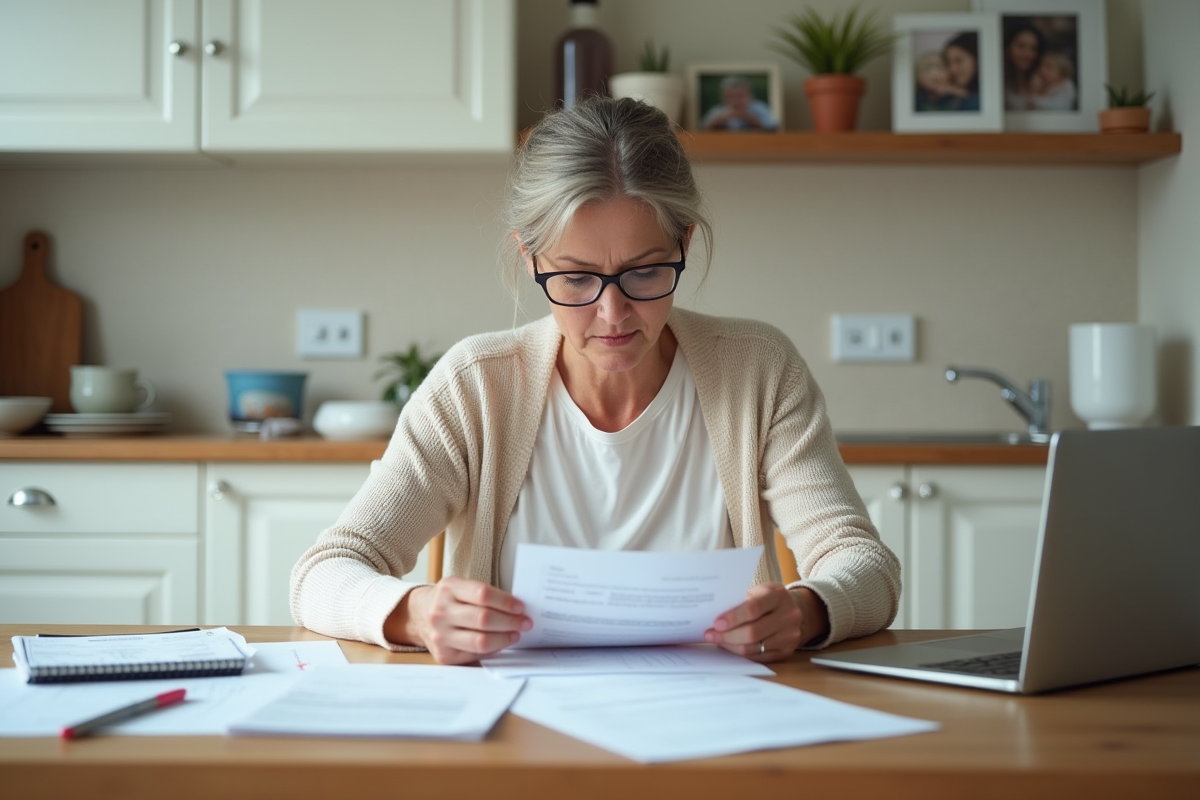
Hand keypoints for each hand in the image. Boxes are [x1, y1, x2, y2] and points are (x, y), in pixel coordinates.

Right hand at [386, 578, 531, 664]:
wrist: (418, 615)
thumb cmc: (448, 600)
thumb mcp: (460, 587)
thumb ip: (483, 595)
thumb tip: (517, 609)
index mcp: (448, 589)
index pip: (483, 594)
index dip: (506, 602)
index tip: (520, 607)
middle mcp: (441, 612)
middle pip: (484, 619)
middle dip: (510, 622)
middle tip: (525, 622)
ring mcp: (440, 635)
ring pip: (481, 641)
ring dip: (505, 638)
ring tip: (516, 634)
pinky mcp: (443, 655)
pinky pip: (474, 654)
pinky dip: (492, 649)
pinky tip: (500, 643)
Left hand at [704, 584, 829, 661]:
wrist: (797, 610)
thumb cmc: (769, 599)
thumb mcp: (759, 591)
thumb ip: (741, 601)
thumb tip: (715, 618)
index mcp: (778, 595)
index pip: (753, 609)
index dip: (733, 618)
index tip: (716, 623)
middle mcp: (788, 616)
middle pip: (753, 632)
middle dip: (728, 635)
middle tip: (710, 634)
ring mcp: (789, 635)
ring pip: (754, 647)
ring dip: (731, 646)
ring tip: (718, 640)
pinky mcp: (786, 651)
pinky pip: (759, 656)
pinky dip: (742, 653)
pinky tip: (731, 646)